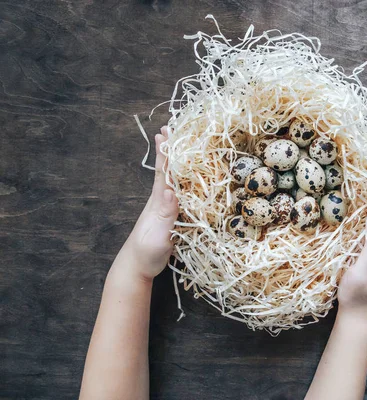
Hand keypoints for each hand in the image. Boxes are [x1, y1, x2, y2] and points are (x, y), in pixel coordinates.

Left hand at [124, 126, 178, 280]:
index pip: (162, 172)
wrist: (137, 267)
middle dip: (170, 150)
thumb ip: (165, 213)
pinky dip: (185, 183)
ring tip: (182, 147)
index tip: (164, 132)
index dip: (164, 152)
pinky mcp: (172, 218)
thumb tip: (170, 190)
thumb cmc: (146, 251)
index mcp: (158, 201)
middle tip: (170, 128)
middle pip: (167, 170)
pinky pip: (181, 195)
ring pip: (174, 181)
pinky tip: (190, 180)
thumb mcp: (158, 233)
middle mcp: (162, 201)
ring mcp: (166, 209)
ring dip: (178, 163)